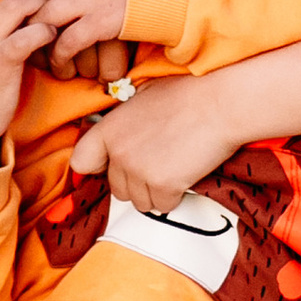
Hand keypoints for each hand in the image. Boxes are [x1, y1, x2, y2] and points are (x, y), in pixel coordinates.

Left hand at [68, 69, 236, 214]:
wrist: (220, 103)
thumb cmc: (188, 94)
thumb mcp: (143, 96)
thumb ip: (124, 120)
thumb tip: (119, 136)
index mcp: (109, 130)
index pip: (81, 162)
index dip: (97, 168)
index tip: (110, 167)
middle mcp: (118, 153)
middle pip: (116, 189)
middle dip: (136, 183)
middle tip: (159, 164)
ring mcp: (139, 171)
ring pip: (140, 202)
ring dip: (155, 192)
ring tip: (175, 168)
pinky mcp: (163, 186)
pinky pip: (163, 205)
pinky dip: (175, 197)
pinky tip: (186, 174)